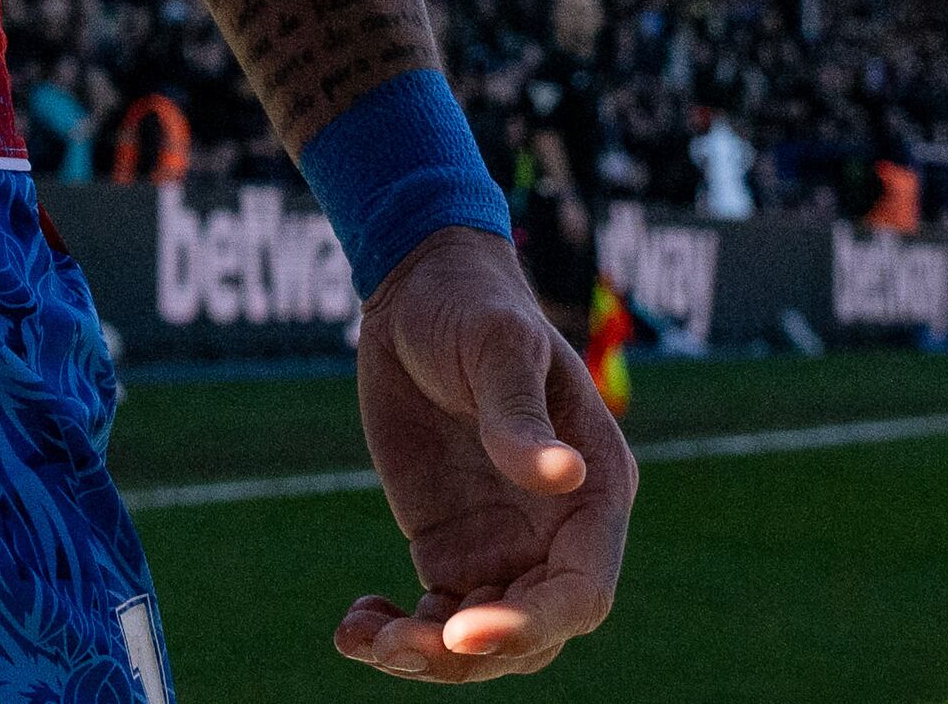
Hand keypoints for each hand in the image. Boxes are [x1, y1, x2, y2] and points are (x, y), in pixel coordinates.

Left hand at [337, 231, 630, 679]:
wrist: (417, 294)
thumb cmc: (474, 307)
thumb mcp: (497, 349)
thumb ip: (521, 417)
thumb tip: (565, 476)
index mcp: (594, 489)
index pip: (581, 589)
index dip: (531, 623)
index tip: (462, 631)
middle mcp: (557, 532)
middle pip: (532, 632)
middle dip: (469, 652)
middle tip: (394, 641)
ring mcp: (504, 547)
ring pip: (482, 638)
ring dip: (426, 654)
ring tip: (364, 634)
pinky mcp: (452, 549)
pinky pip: (437, 615)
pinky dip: (398, 634)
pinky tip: (353, 625)